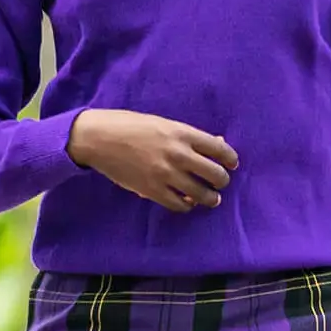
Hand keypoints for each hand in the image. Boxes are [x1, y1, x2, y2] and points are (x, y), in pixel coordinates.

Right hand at [66, 109, 237, 212]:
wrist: (98, 138)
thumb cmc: (129, 126)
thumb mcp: (162, 123)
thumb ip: (188, 136)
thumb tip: (216, 143)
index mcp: (181, 133)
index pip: (220, 149)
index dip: (230, 159)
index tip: (231, 165)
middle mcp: (178, 154)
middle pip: (215, 174)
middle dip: (222, 181)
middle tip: (220, 183)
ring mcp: (165, 174)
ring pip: (201, 194)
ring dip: (210, 198)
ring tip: (210, 199)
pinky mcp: (152, 190)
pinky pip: (179, 205)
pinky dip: (187, 206)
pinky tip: (186, 203)